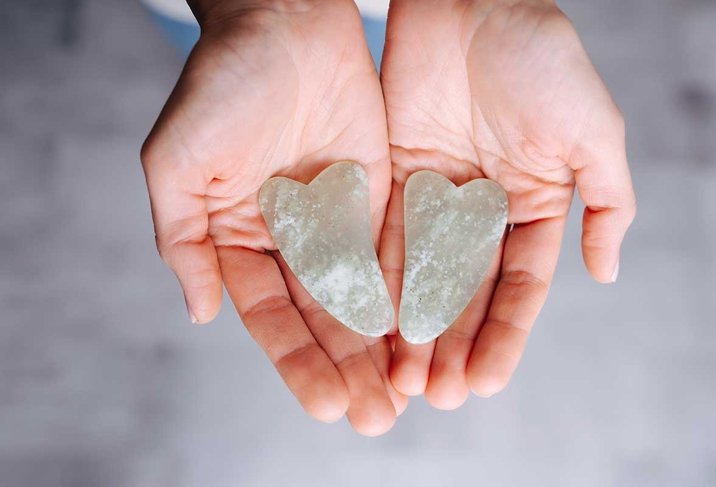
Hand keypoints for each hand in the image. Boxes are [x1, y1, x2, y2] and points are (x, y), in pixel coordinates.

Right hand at [141, 0, 405, 434]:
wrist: (284, 21)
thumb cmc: (221, 83)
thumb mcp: (177, 162)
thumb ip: (181, 239)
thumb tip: (201, 313)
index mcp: (238, 238)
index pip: (269, 316)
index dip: (295, 362)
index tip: (324, 403)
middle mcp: (289, 238)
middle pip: (320, 317)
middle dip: (346, 368)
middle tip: (375, 419)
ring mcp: (335, 220)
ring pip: (362, 295)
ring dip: (381, 347)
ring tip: (404, 396)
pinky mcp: (377, 195)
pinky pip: (394, 252)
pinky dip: (407, 294)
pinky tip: (424, 335)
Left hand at [379, 0, 635, 407]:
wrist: (472, 0)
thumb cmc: (540, 57)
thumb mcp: (593, 132)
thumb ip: (607, 203)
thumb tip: (608, 275)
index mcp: (532, 204)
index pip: (519, 286)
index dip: (504, 336)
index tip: (487, 383)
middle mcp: (481, 209)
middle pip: (464, 291)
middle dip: (451, 344)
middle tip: (435, 396)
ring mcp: (434, 195)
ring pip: (420, 274)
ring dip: (410, 327)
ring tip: (400, 379)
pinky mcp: (392, 175)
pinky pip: (383, 235)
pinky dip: (379, 280)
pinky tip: (370, 324)